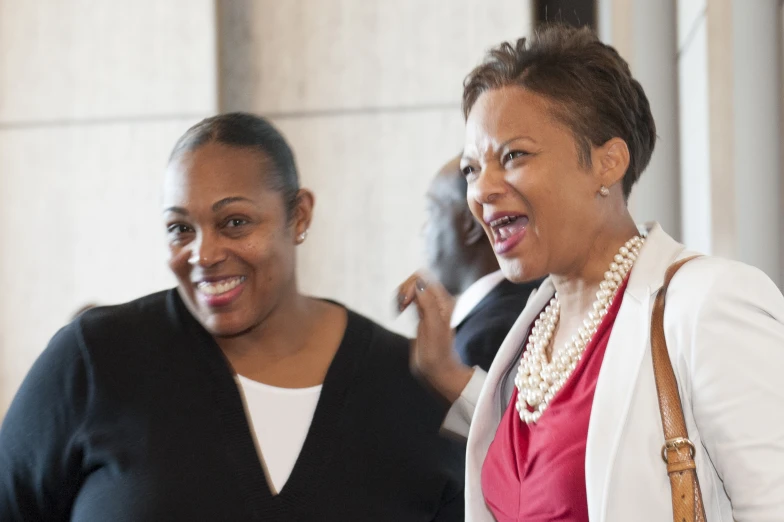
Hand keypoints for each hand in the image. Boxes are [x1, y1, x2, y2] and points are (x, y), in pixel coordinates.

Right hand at [397, 273, 473, 402]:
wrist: (437, 370)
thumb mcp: (433, 329)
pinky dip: (402, 301)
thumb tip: (419, 283)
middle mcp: (439, 301)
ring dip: (402, 295)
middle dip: (404, 289)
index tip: (405, 304)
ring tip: (399, 309)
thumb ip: (428, 304)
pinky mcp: (423, 313)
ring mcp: (430, 307)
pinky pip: (411, 297)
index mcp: (444, 301)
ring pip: (412, 287)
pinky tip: (399, 311)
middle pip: (417, 279)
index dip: (410, 287)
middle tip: (400, 307)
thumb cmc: (437, 354)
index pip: (423, 278)